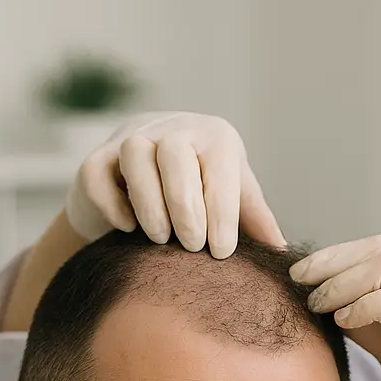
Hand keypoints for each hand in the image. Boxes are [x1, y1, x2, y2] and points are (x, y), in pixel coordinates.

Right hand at [64, 112, 283, 257]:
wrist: (149, 168)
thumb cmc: (202, 186)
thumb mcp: (233, 195)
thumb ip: (254, 218)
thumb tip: (283, 252)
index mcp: (214, 137)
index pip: (219, 167)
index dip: (220, 210)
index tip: (221, 251)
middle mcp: (173, 129)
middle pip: (175, 154)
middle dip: (185, 206)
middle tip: (192, 246)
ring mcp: (131, 138)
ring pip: (134, 155)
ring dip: (149, 201)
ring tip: (161, 237)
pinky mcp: (97, 157)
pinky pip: (97, 171)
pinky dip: (112, 201)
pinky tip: (128, 227)